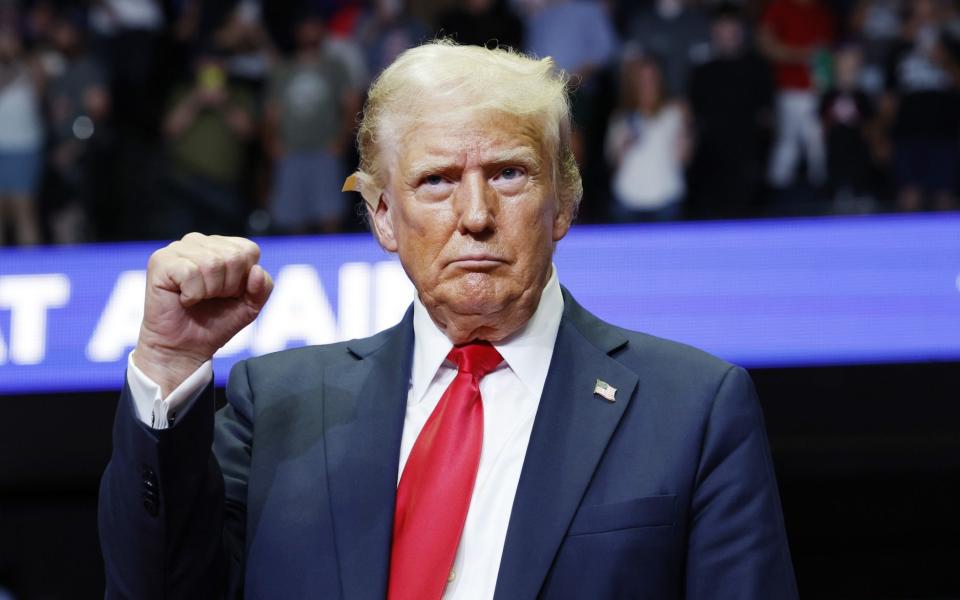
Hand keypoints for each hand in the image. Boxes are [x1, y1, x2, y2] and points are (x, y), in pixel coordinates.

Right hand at [134, 233, 272, 395]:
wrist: (185, 348)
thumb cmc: (216, 323)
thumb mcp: (250, 306)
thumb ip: (262, 287)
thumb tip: (256, 270)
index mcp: (222, 246)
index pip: (249, 250)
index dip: (244, 279)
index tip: (229, 294)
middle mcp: (199, 242)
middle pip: (233, 257)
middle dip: (227, 287)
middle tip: (211, 298)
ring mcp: (178, 248)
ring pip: (212, 263)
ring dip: (209, 291)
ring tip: (197, 298)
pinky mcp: (160, 260)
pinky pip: (190, 272)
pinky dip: (192, 294)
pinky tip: (183, 299)